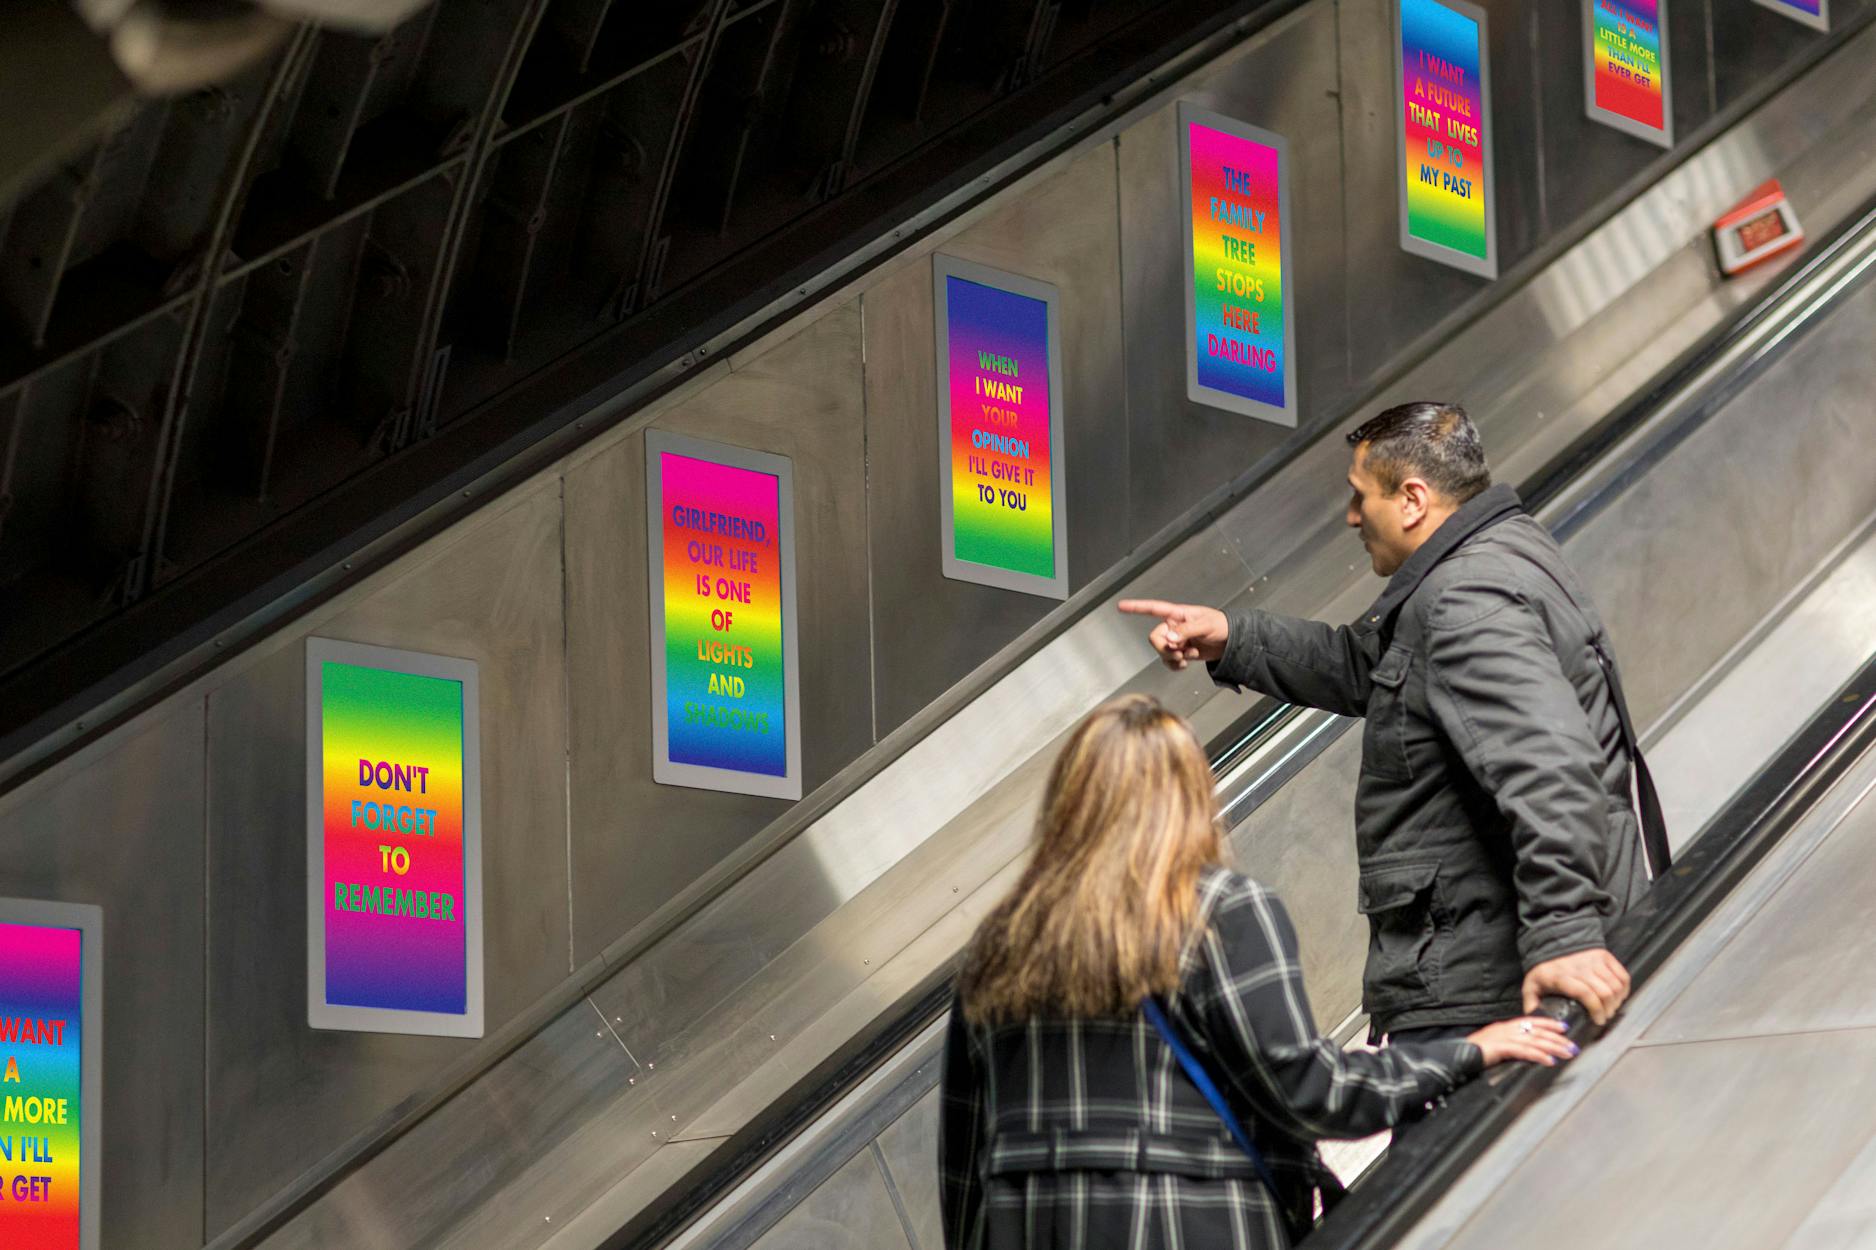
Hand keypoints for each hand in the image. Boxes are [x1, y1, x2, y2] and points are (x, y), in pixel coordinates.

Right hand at [1116, 600, 1230, 670]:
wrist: (1231, 642)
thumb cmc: (1221, 626)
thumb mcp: (1205, 625)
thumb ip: (1186, 631)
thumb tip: (1170, 639)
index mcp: (1176, 614)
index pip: (1153, 609)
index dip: (1136, 607)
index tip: (1121, 606)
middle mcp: (1173, 626)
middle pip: (1155, 639)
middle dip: (1166, 649)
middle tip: (1181, 651)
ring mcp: (1176, 640)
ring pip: (1162, 652)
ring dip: (1174, 658)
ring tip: (1190, 655)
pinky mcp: (1180, 652)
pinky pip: (1169, 662)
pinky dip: (1175, 665)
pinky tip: (1186, 662)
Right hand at [1465, 1016, 1576, 1067]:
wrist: (1455, 1055)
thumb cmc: (1472, 1053)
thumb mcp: (1492, 1046)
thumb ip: (1507, 1045)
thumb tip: (1524, 1049)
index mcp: (1504, 1027)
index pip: (1530, 1022)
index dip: (1548, 1024)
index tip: (1564, 1028)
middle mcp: (1505, 1029)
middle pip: (1536, 1032)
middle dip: (1557, 1039)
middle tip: (1573, 1046)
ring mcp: (1502, 1037)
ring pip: (1534, 1040)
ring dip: (1553, 1047)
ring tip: (1567, 1054)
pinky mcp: (1499, 1048)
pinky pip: (1523, 1051)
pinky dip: (1538, 1055)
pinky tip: (1549, 1061)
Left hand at [1522, 948, 1630, 1025]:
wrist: (1552, 940)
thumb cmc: (1544, 967)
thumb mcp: (1531, 985)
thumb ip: (1531, 1004)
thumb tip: (1535, 1021)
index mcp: (1562, 977)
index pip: (1586, 994)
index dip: (1596, 1010)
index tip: (1597, 1021)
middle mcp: (1581, 968)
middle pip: (1605, 993)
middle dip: (1608, 1010)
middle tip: (1604, 1017)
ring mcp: (1594, 960)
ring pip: (1616, 986)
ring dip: (1617, 1001)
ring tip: (1611, 1008)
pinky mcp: (1605, 956)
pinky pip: (1623, 975)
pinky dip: (1624, 989)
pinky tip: (1619, 997)